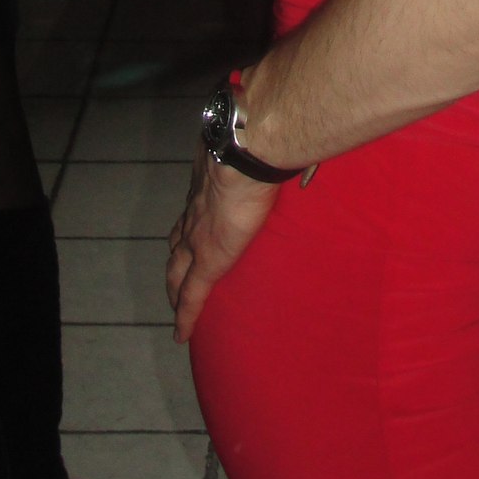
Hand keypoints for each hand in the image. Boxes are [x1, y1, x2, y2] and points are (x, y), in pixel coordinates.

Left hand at [165, 144, 278, 341]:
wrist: (247, 155)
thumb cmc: (260, 144)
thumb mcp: (258, 146)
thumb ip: (273, 151)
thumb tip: (303, 150)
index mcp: (208, 184)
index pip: (193, 209)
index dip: (190, 225)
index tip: (190, 234)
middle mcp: (195, 210)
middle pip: (176, 242)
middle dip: (174, 259)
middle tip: (175, 275)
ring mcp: (196, 236)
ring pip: (176, 270)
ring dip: (175, 285)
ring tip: (177, 302)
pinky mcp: (207, 261)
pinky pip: (192, 295)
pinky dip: (185, 315)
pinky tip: (181, 334)